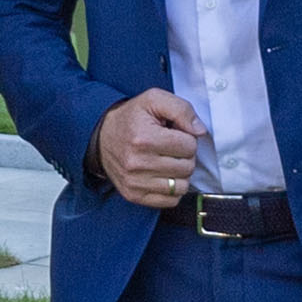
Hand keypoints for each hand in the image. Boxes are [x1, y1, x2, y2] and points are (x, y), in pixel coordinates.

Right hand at [90, 89, 203, 208]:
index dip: (186, 137)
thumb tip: (200, 131)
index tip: (174, 134)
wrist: (101, 138)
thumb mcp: (154, 100)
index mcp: (144, 138)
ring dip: (180, 173)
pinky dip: (172, 189)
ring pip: (181, 186)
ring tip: (167, 161)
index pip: (189, 145)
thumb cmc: (131, 118)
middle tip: (171, 148)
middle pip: (187, 167)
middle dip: (184, 156)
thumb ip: (181, 109)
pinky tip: (163, 175)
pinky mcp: (134, 195)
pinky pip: (171, 201)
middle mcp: (138, 163)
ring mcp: (135, 182)